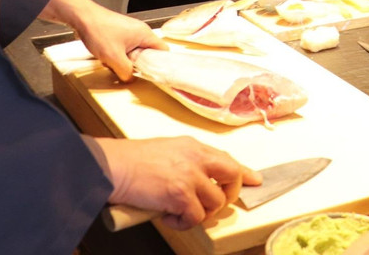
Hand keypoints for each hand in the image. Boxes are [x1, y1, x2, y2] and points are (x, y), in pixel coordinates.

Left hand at [74, 6, 166, 80]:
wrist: (82, 17)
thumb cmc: (99, 31)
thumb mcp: (114, 58)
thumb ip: (126, 72)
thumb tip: (130, 78)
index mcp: (144, 34)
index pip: (162, 50)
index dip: (159, 63)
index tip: (151, 74)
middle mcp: (139, 31)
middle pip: (146, 54)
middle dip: (136, 64)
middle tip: (126, 69)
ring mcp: (129, 32)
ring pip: (133, 53)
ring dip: (123, 61)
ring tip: (111, 61)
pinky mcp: (119, 34)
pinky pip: (123, 49)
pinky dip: (116, 56)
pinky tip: (106, 57)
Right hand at [98, 137, 262, 229]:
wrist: (113, 166)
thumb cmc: (131, 160)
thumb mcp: (166, 150)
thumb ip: (186, 161)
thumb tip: (196, 181)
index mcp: (192, 146)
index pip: (226, 158)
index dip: (243, 171)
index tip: (255, 180)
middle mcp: (196, 157)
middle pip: (232, 175)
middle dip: (229, 194)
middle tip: (215, 205)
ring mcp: (190, 175)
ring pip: (215, 202)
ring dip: (200, 213)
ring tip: (179, 211)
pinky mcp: (181, 194)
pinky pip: (195, 217)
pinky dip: (183, 223)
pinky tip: (168, 217)